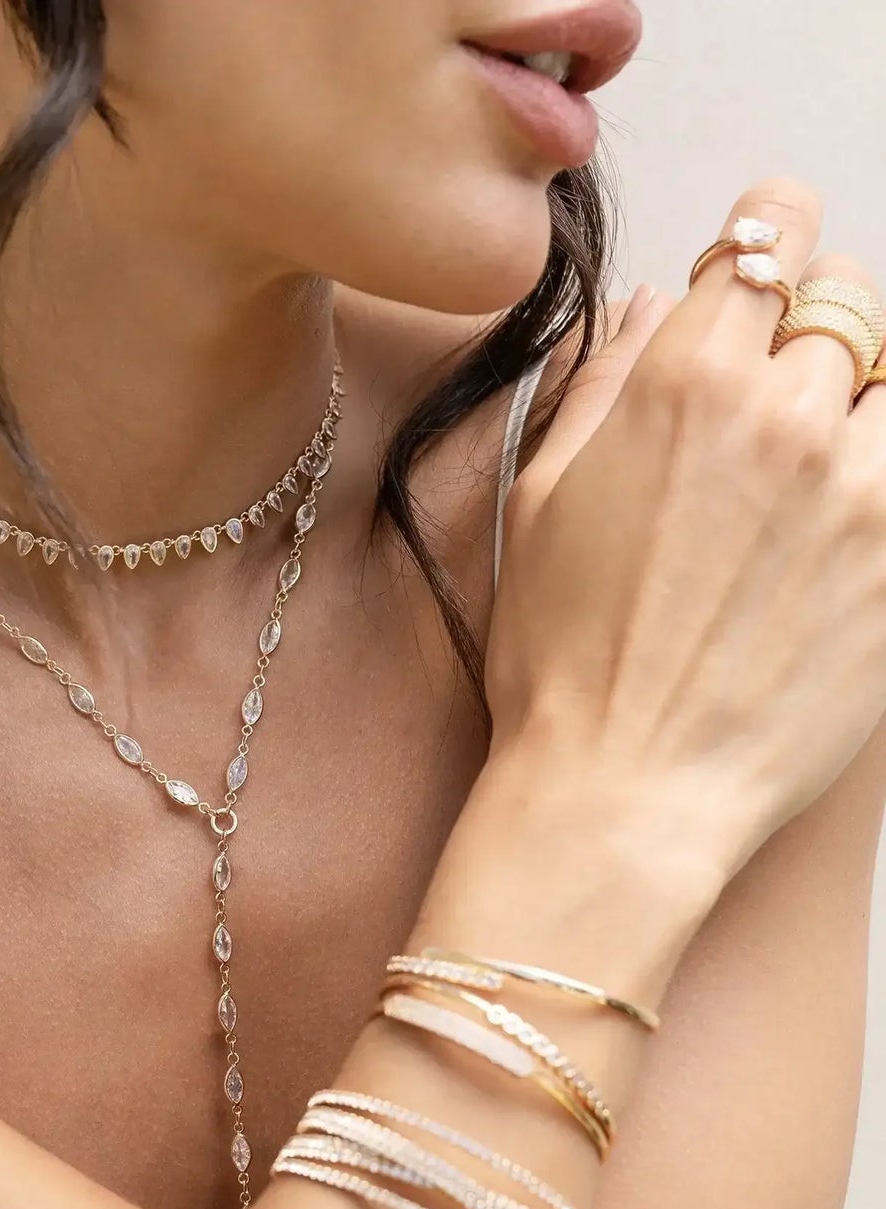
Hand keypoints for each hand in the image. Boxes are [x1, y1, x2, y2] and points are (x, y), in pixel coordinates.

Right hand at [489, 181, 885, 885]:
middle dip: (814, 333)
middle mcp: (787, 417)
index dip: (768, 236)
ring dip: (861, 410)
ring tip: (813, 479)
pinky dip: (875, 480)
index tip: (763, 264)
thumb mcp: (540, 506)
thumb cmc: (563, 664)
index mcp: (685, 384)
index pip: (771, 232)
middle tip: (775, 399)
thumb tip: (658, 305)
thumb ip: (604, 384)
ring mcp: (861, 494)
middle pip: (850, 302)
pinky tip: (837, 528)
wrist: (626, 793)